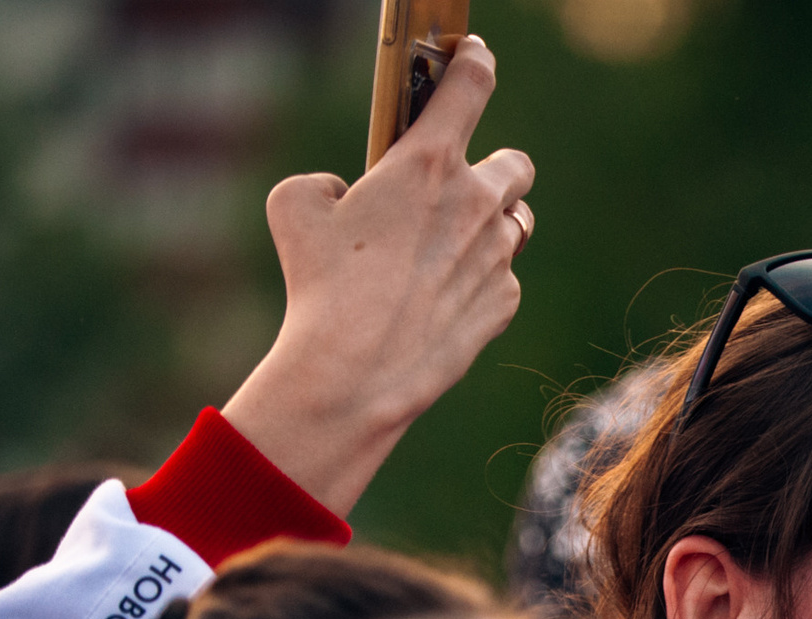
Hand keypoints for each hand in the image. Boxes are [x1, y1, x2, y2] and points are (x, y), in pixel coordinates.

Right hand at [222, 36, 534, 514]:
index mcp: (427, 162)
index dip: (475, 62)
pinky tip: (444, 298)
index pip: (471, 85)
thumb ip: (323, 183)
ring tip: (455, 243)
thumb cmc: (320, 285)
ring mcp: (497, 253)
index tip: (476, 56)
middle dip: (495, 167)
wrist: (356, 370)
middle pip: (516, 163)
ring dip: (494, 224)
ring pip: (518, 221)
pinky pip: (503, 277)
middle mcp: (476, 202)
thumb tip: (344, 195)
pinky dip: (481, 280)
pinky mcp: (504, 300)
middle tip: (463, 182)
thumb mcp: (293, 208)